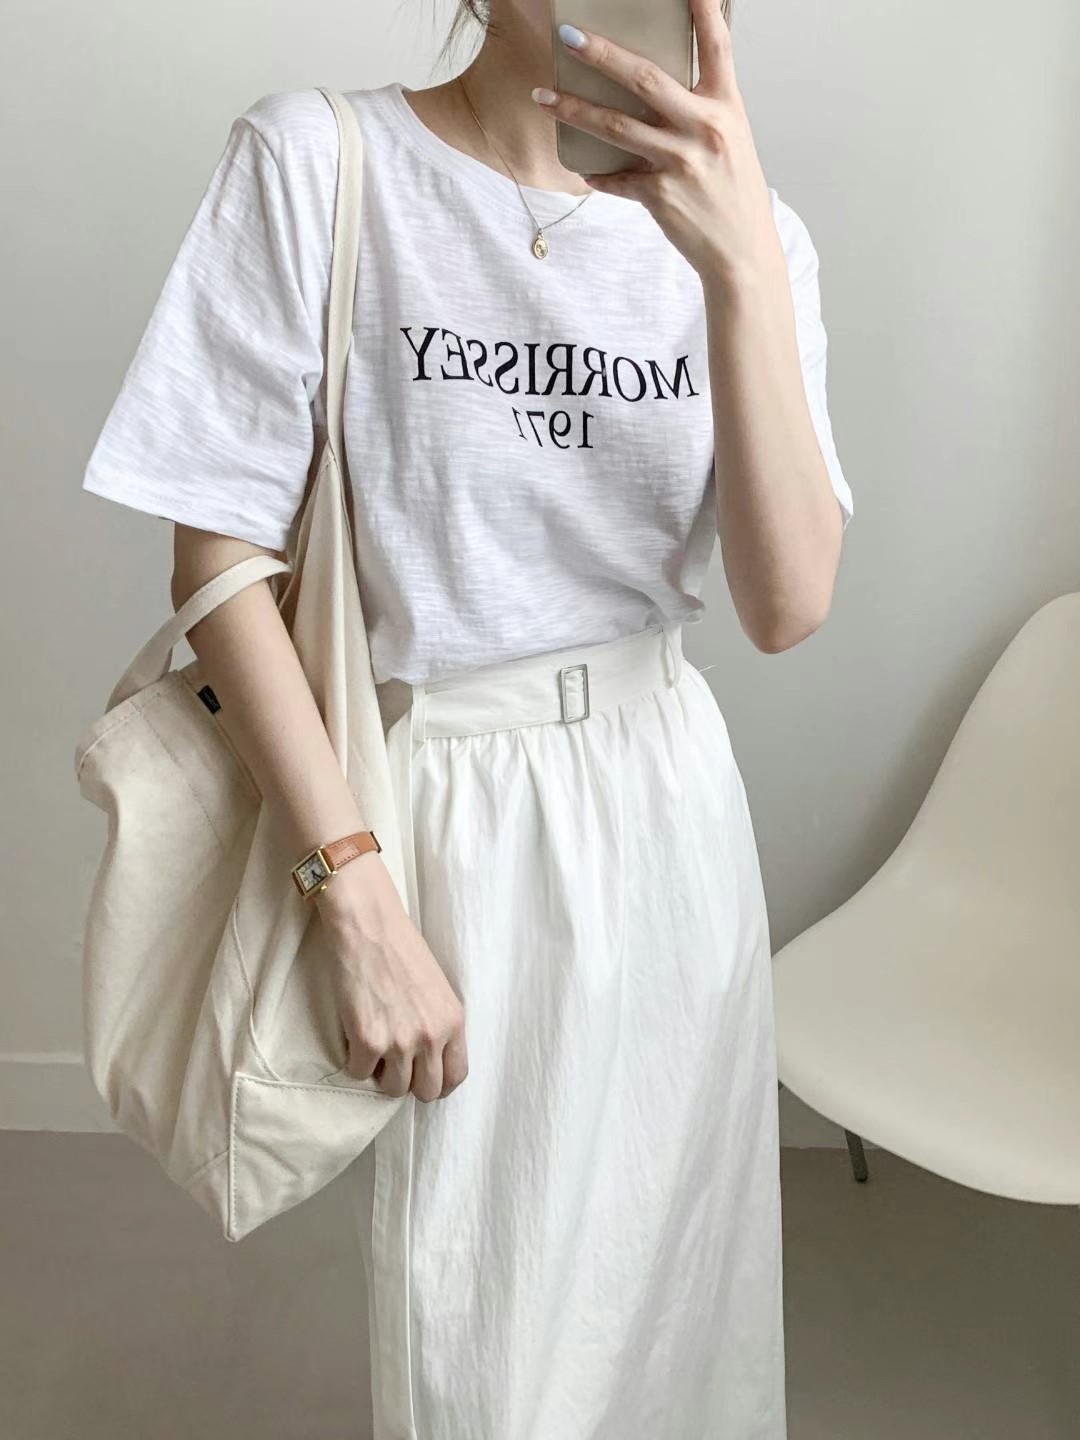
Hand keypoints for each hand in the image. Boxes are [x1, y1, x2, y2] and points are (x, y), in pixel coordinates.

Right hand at [314, 856, 468, 1102]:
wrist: (368, 925)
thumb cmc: (401, 947)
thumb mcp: (438, 988)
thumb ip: (439, 1023)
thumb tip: (429, 1057)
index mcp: (453, 1021)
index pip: (456, 1076)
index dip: (439, 1083)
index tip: (424, 1078)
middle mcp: (431, 1036)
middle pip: (426, 1091)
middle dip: (410, 1082)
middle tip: (394, 1064)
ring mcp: (399, 1042)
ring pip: (393, 1089)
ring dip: (381, 1074)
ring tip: (374, 1048)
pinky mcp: (367, 1041)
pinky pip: (359, 1074)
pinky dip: (354, 1061)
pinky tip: (354, 1038)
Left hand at [535, 0, 780, 280]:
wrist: (742, 252)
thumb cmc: (734, 193)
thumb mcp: (731, 140)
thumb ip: (701, 108)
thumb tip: (659, 86)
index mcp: (727, 107)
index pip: (716, 45)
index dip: (703, 8)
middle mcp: (704, 128)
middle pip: (645, 79)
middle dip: (601, 55)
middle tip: (568, 36)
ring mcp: (680, 162)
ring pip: (616, 126)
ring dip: (574, 110)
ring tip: (543, 97)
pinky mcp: (660, 195)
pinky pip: (616, 178)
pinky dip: (598, 174)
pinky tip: (584, 170)